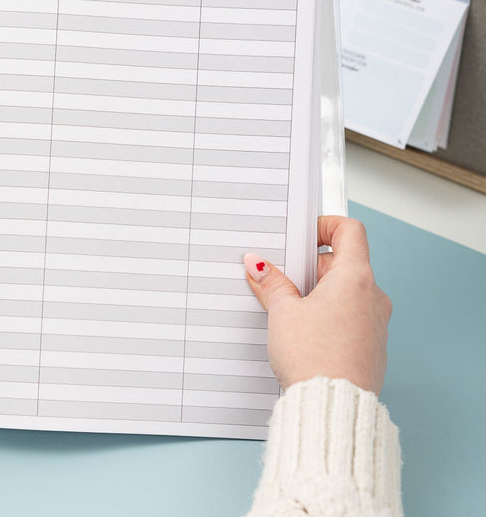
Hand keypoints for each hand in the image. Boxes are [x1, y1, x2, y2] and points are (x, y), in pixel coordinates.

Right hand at [243, 216, 391, 394]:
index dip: (325, 226)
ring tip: (289, 309)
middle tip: (282, 277)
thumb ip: (271, 283)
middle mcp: (373, 298)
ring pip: (346, 293)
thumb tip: (259, 266)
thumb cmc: (315, 360)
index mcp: (356, 279)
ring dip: (318, 294)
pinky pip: (350, 318)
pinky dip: (328, 316)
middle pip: (343, 263)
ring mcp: (375, 324)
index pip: (350, 231)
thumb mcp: (283, 313)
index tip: (303, 237)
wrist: (334, 409)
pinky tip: (304, 332)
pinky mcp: (370, 347)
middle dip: (310, 267)